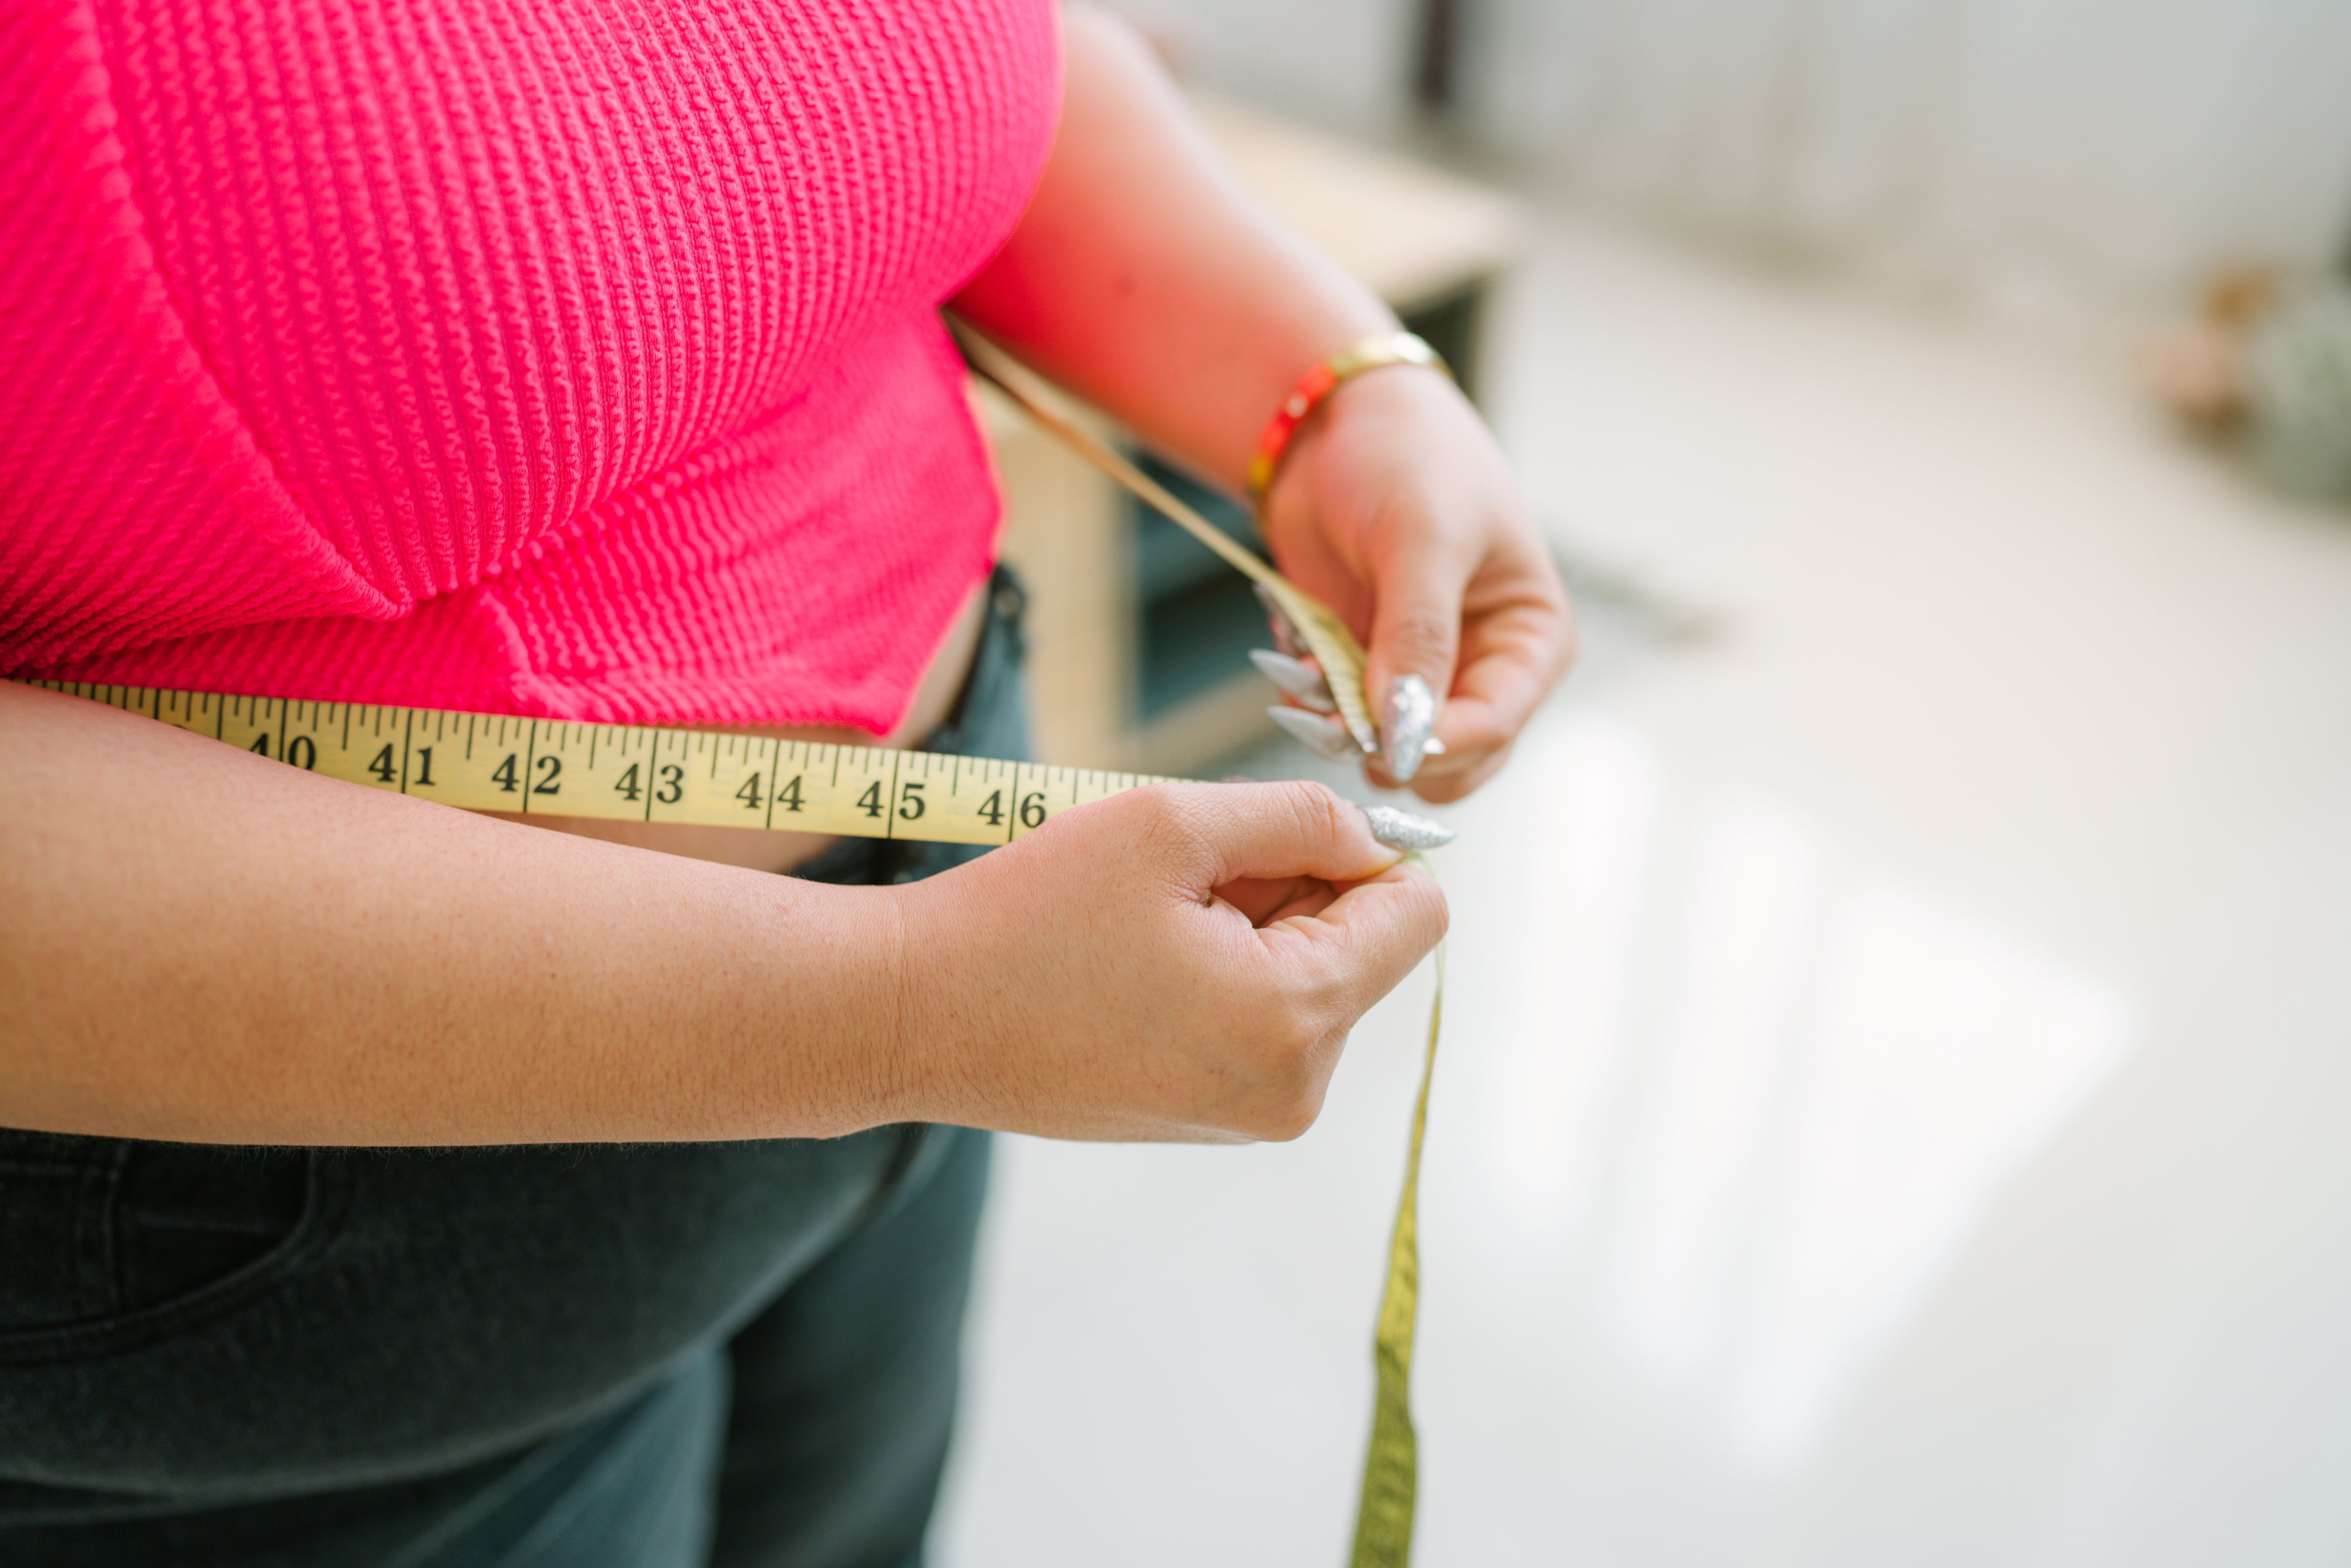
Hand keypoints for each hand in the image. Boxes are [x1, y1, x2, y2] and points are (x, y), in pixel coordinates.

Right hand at [887, 781, 1446, 1141]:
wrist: (911, 1015)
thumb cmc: (1027, 915)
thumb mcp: (1171, 824)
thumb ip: (1302, 816)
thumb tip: (1376, 838)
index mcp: (1296, 1019)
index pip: (1417, 915)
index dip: (1364, 851)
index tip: (1274, 834)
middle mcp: (1292, 1090)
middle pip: (1362, 949)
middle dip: (1293, 892)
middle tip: (1180, 881)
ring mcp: (1250, 1117)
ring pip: (1310, 981)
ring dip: (1252, 929)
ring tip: (1146, 925)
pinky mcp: (1208, 1120)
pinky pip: (1261, 1022)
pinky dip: (1221, 974)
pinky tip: (1133, 964)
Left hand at [1258, 366, 1574, 802]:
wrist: (1335, 421)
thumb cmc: (1405, 458)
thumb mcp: (1422, 537)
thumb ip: (1418, 637)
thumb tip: (1403, 734)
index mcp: (1531, 639)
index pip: (1495, 726)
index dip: (1435, 745)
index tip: (1375, 744)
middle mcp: (1484, 669)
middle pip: (1449, 762)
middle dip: (1387, 749)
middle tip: (1331, 719)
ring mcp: (1422, 676)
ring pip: (1388, 753)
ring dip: (1341, 729)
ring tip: (1307, 678)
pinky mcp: (1365, 671)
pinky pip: (1340, 723)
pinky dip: (1314, 707)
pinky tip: (1293, 662)